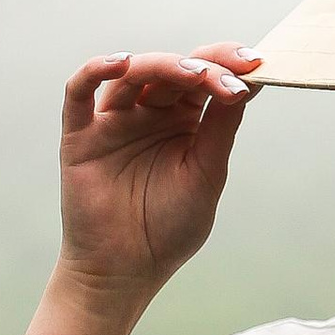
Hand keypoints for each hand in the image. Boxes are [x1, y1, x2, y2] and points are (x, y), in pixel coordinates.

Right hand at [57, 44, 259, 302]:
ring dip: (162, 65)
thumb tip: (248, 81)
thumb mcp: (207, 174)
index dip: (226, 65)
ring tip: (192, 72)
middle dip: (203, 65)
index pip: (203, 79)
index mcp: (183, 122)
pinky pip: (79, 92)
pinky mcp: (81, 135)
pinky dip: (95, 70)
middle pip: (172, 71)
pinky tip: (121, 63)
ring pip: (132, 75)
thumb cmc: (168, 228)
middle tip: (229, 70)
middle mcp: (148, 114)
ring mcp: (114, 122)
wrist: (125, 270)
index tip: (255, 63)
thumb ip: (221, 128)